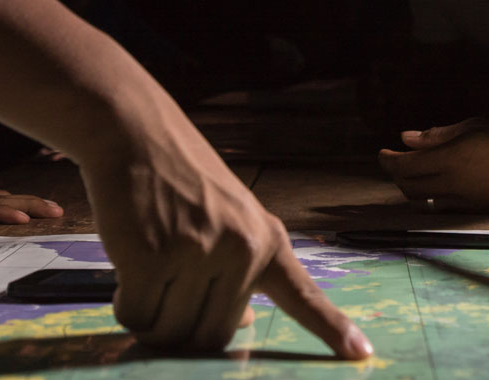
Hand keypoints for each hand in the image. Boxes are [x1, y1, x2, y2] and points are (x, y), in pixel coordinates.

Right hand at [80, 112, 372, 355]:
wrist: (138, 133)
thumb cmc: (183, 182)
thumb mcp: (232, 219)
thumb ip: (242, 270)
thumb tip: (245, 327)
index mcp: (268, 240)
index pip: (303, 295)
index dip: (331, 330)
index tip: (362, 355)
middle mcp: (240, 249)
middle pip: (213, 339)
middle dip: (185, 328)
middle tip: (169, 287)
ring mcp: (196, 253)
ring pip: (170, 333)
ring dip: (152, 316)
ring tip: (150, 266)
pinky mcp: (150, 257)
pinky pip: (136, 317)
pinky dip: (126, 305)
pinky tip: (128, 267)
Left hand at [378, 118, 488, 210]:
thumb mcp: (475, 126)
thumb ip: (438, 135)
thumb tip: (405, 138)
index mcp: (450, 160)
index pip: (405, 166)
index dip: (388, 160)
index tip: (382, 152)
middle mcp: (451, 185)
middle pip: (407, 185)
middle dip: (395, 173)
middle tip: (394, 160)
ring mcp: (460, 202)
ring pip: (420, 200)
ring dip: (408, 187)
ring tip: (411, 173)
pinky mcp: (470, 211)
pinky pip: (437, 208)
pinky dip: (425, 198)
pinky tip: (430, 188)